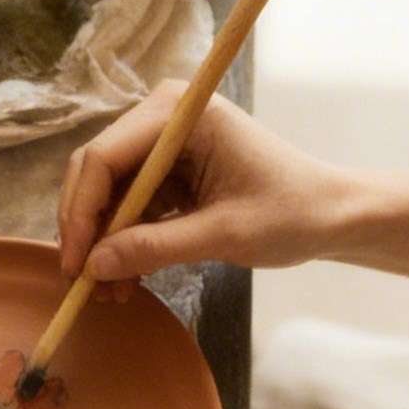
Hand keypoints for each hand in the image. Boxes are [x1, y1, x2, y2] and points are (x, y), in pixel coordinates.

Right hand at [56, 87, 348, 300]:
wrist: (333, 214)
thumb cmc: (292, 213)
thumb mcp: (222, 235)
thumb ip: (154, 247)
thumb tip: (94, 266)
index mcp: (180, 114)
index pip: (104, 157)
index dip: (81, 213)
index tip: (76, 264)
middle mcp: (164, 117)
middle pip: (98, 172)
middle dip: (88, 230)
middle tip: (80, 283)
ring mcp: (166, 144)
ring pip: (110, 193)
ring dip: (105, 243)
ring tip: (108, 294)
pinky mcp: (171, 170)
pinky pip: (131, 205)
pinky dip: (125, 242)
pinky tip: (126, 280)